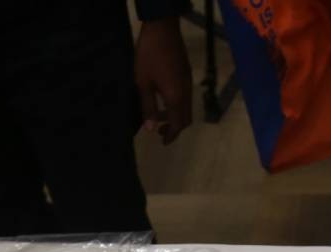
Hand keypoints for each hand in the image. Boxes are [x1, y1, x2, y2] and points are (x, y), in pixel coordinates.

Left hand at [134, 17, 192, 144]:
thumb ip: (148, 106)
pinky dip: (177, 104)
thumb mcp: (143, 83)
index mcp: (176, 97)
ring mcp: (188, 82)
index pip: (178, 124)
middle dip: (174, 128)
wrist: (162, 29)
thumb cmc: (149, 56)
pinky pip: (185, 96)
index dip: (171, 135)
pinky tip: (163, 98)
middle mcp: (186, 92)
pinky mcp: (186, 73)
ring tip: (158, 115)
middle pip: (186, 118)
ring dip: (175, 115)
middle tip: (159, 131)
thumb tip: (150, 129)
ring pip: (186, 107)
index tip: (162, 142)